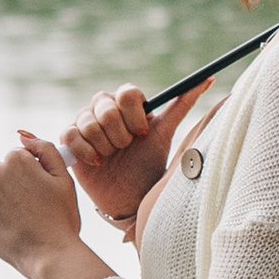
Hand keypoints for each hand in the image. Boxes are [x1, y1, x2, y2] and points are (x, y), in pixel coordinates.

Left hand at [0, 128, 91, 278]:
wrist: (51, 255)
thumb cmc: (60, 220)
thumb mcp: (64, 179)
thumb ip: (46, 150)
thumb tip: (24, 137)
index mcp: (18, 159)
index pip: (14, 159)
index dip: (25, 176)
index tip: (32, 192)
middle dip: (6, 185)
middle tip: (23, 208)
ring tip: (5, 215)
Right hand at [56, 79, 204, 227]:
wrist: (129, 199)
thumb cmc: (148, 166)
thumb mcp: (166, 134)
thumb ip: (182, 105)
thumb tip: (208, 79)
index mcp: (128, 104)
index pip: (128, 92)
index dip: (134, 114)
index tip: (143, 134)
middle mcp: (106, 108)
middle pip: (106, 105)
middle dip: (120, 134)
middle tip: (127, 148)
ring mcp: (85, 122)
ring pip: (88, 121)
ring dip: (105, 145)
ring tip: (112, 157)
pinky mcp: (69, 139)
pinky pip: (70, 134)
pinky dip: (86, 150)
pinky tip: (97, 162)